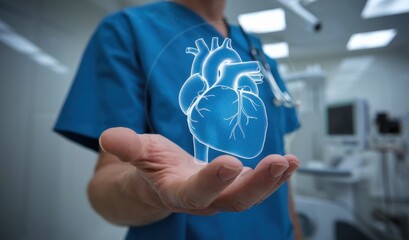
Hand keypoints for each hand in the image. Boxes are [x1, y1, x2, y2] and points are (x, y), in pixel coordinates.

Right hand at [99, 127, 299, 214]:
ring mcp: (222, 196)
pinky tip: (291, 162)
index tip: (230, 163)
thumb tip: (108, 136)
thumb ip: (127, 147)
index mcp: (178, 193)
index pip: (196, 192)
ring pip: (250, 195)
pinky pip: (257, 184)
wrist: (162, 182)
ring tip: (290, 161)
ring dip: (272, 180)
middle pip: (234, 201)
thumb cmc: (151, 167)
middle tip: (278, 163)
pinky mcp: (234, 186)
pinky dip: (276, 175)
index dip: (212, 181)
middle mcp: (204, 200)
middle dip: (257, 184)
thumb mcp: (138, 153)